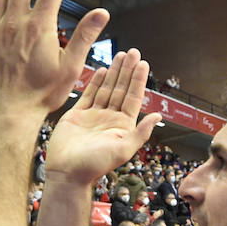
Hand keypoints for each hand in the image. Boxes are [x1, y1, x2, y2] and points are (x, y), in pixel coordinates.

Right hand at [43, 51, 160, 184]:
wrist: (68, 173)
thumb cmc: (96, 165)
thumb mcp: (123, 149)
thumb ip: (141, 132)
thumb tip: (158, 115)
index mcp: (123, 125)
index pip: (133, 97)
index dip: (138, 80)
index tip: (142, 62)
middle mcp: (110, 118)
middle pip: (121, 89)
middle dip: (127, 70)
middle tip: (132, 51)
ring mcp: (93, 116)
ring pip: (106, 89)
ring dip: (113, 72)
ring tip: (119, 55)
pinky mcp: (77, 115)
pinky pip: (88, 95)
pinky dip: (95, 82)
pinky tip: (102, 70)